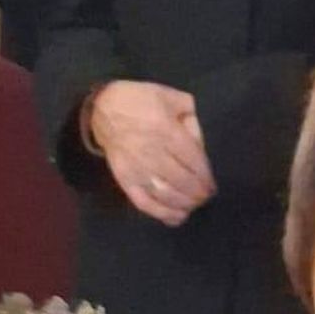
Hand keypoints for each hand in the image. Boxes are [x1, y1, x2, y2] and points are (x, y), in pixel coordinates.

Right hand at [89, 81, 216, 226]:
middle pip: (183, 181)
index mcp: (166, 130)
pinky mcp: (126, 181)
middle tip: (205, 196)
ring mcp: (138, 169)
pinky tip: (177, 217)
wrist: (103, 109)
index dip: (206, 177)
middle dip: (199, 193)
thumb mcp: (169, 96)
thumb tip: (199, 144)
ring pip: (168, 196)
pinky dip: (164, 214)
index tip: (212, 185)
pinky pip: (146, 204)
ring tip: (194, 204)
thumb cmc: (139, 101)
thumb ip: (190, 116)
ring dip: (185, 205)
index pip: (194, 161)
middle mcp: (153, 152)